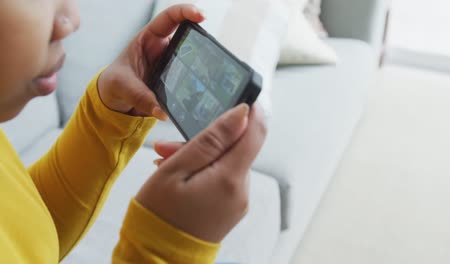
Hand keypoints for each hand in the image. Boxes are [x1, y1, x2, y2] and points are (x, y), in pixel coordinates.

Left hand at [97, 5, 204, 118]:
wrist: (116, 100)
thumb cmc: (116, 83)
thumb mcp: (124, 87)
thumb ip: (141, 97)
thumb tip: (162, 112)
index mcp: (148, 39)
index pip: (169, 18)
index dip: (186, 12)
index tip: (201, 15)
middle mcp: (163, 48)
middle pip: (188, 36)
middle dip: (201, 37)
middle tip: (212, 44)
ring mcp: (172, 63)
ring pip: (193, 57)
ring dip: (203, 62)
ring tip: (214, 68)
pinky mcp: (177, 79)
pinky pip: (191, 77)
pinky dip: (199, 81)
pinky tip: (207, 88)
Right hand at [136, 104, 266, 242]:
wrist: (155, 258)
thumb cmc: (159, 216)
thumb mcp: (177, 169)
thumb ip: (212, 139)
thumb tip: (242, 114)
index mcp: (230, 178)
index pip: (255, 133)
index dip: (252, 111)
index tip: (242, 96)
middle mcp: (241, 191)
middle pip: (234, 149)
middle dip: (206, 140)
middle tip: (168, 146)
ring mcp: (236, 202)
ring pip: (225, 164)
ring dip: (199, 157)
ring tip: (164, 163)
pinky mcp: (229, 209)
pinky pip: (221, 180)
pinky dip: (202, 173)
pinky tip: (178, 177)